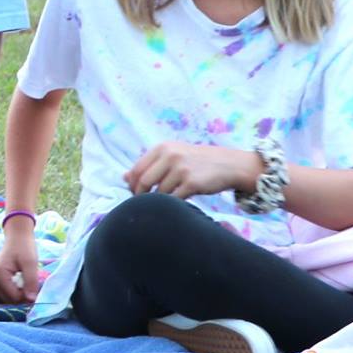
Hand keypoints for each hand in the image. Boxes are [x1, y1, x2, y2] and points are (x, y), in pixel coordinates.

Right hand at [0, 226, 42, 303]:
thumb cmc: (24, 247)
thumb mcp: (30, 263)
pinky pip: (5, 294)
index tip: (35, 287)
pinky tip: (20, 282)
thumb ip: (31, 282)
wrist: (17, 237)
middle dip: (22, 296)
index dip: (27, 296)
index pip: (14, 298)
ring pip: (7, 299)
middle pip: (9, 300)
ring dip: (19, 294)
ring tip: (25, 281)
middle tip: (31, 284)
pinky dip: (14, 291)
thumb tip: (32, 301)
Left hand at [123, 141, 263, 200]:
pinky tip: (177, 203)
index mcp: (162, 148)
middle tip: (144, 204)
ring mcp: (181, 169)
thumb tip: (123, 177)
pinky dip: (173, 204)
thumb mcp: (173, 155)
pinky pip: (174, 199)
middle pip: (143, 182)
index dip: (132, 185)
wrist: (229, 164)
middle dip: (140, 196)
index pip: (136, 170)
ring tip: (166, 202)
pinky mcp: (191, 183)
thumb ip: (150, 164)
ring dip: (159, 201)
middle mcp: (170, 156)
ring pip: (159, 193)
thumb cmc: (197, 162)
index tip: (134, 194)